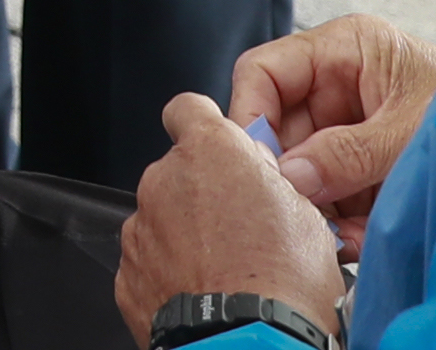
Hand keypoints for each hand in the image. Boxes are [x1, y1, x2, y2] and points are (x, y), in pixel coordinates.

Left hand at [113, 96, 349, 342]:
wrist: (250, 347)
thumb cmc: (286, 284)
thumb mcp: (307, 217)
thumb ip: (272, 181)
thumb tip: (261, 175)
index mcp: (209, 152)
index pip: (188, 109)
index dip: (204, 126)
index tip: (222, 148)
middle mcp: (163, 181)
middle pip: (179, 173)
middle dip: (204, 194)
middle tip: (243, 232)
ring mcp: (139, 231)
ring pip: (162, 220)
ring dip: (187, 237)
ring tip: (226, 274)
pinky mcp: (127, 276)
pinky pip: (150, 264)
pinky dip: (170, 275)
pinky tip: (204, 296)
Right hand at [231, 14, 435, 249]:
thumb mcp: (408, 130)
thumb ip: (347, 153)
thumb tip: (289, 177)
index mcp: (346, 50)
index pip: (265, 71)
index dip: (251, 114)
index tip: (254, 163)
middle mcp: (341, 85)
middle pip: (282, 128)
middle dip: (292, 176)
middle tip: (303, 213)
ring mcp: (351, 128)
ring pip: (304, 169)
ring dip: (318, 207)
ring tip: (343, 233)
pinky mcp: (364, 167)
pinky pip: (331, 194)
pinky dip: (340, 221)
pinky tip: (358, 237)